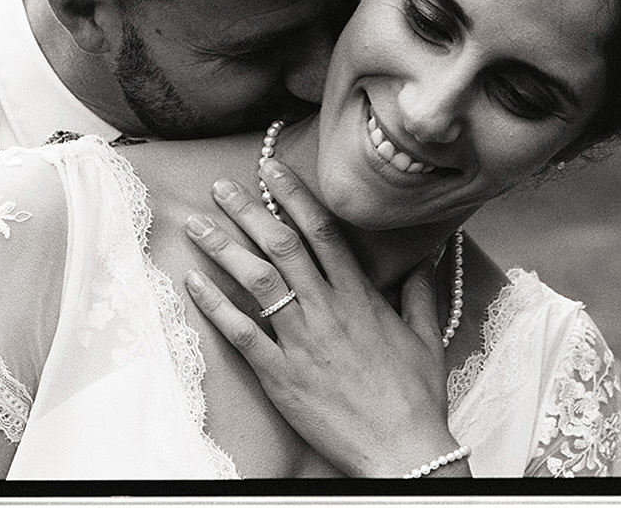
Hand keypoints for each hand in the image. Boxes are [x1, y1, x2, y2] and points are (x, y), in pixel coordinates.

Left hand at [182, 158, 467, 477]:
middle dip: (248, 211)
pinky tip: (194, 282)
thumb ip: (421, 293)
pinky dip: (215, 306)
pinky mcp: (281, 376)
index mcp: (360, 297)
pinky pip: (242, 334)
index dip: (293, 197)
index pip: (322, 232)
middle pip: (282, 246)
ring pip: (257, 282)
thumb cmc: (416, 397)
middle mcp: (327, 310)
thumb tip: (426, 260)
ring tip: (197, 225)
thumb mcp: (426, 338)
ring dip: (223, 249)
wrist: (403, 450)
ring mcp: (301, 342)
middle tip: (221, 187)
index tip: (271, 170)